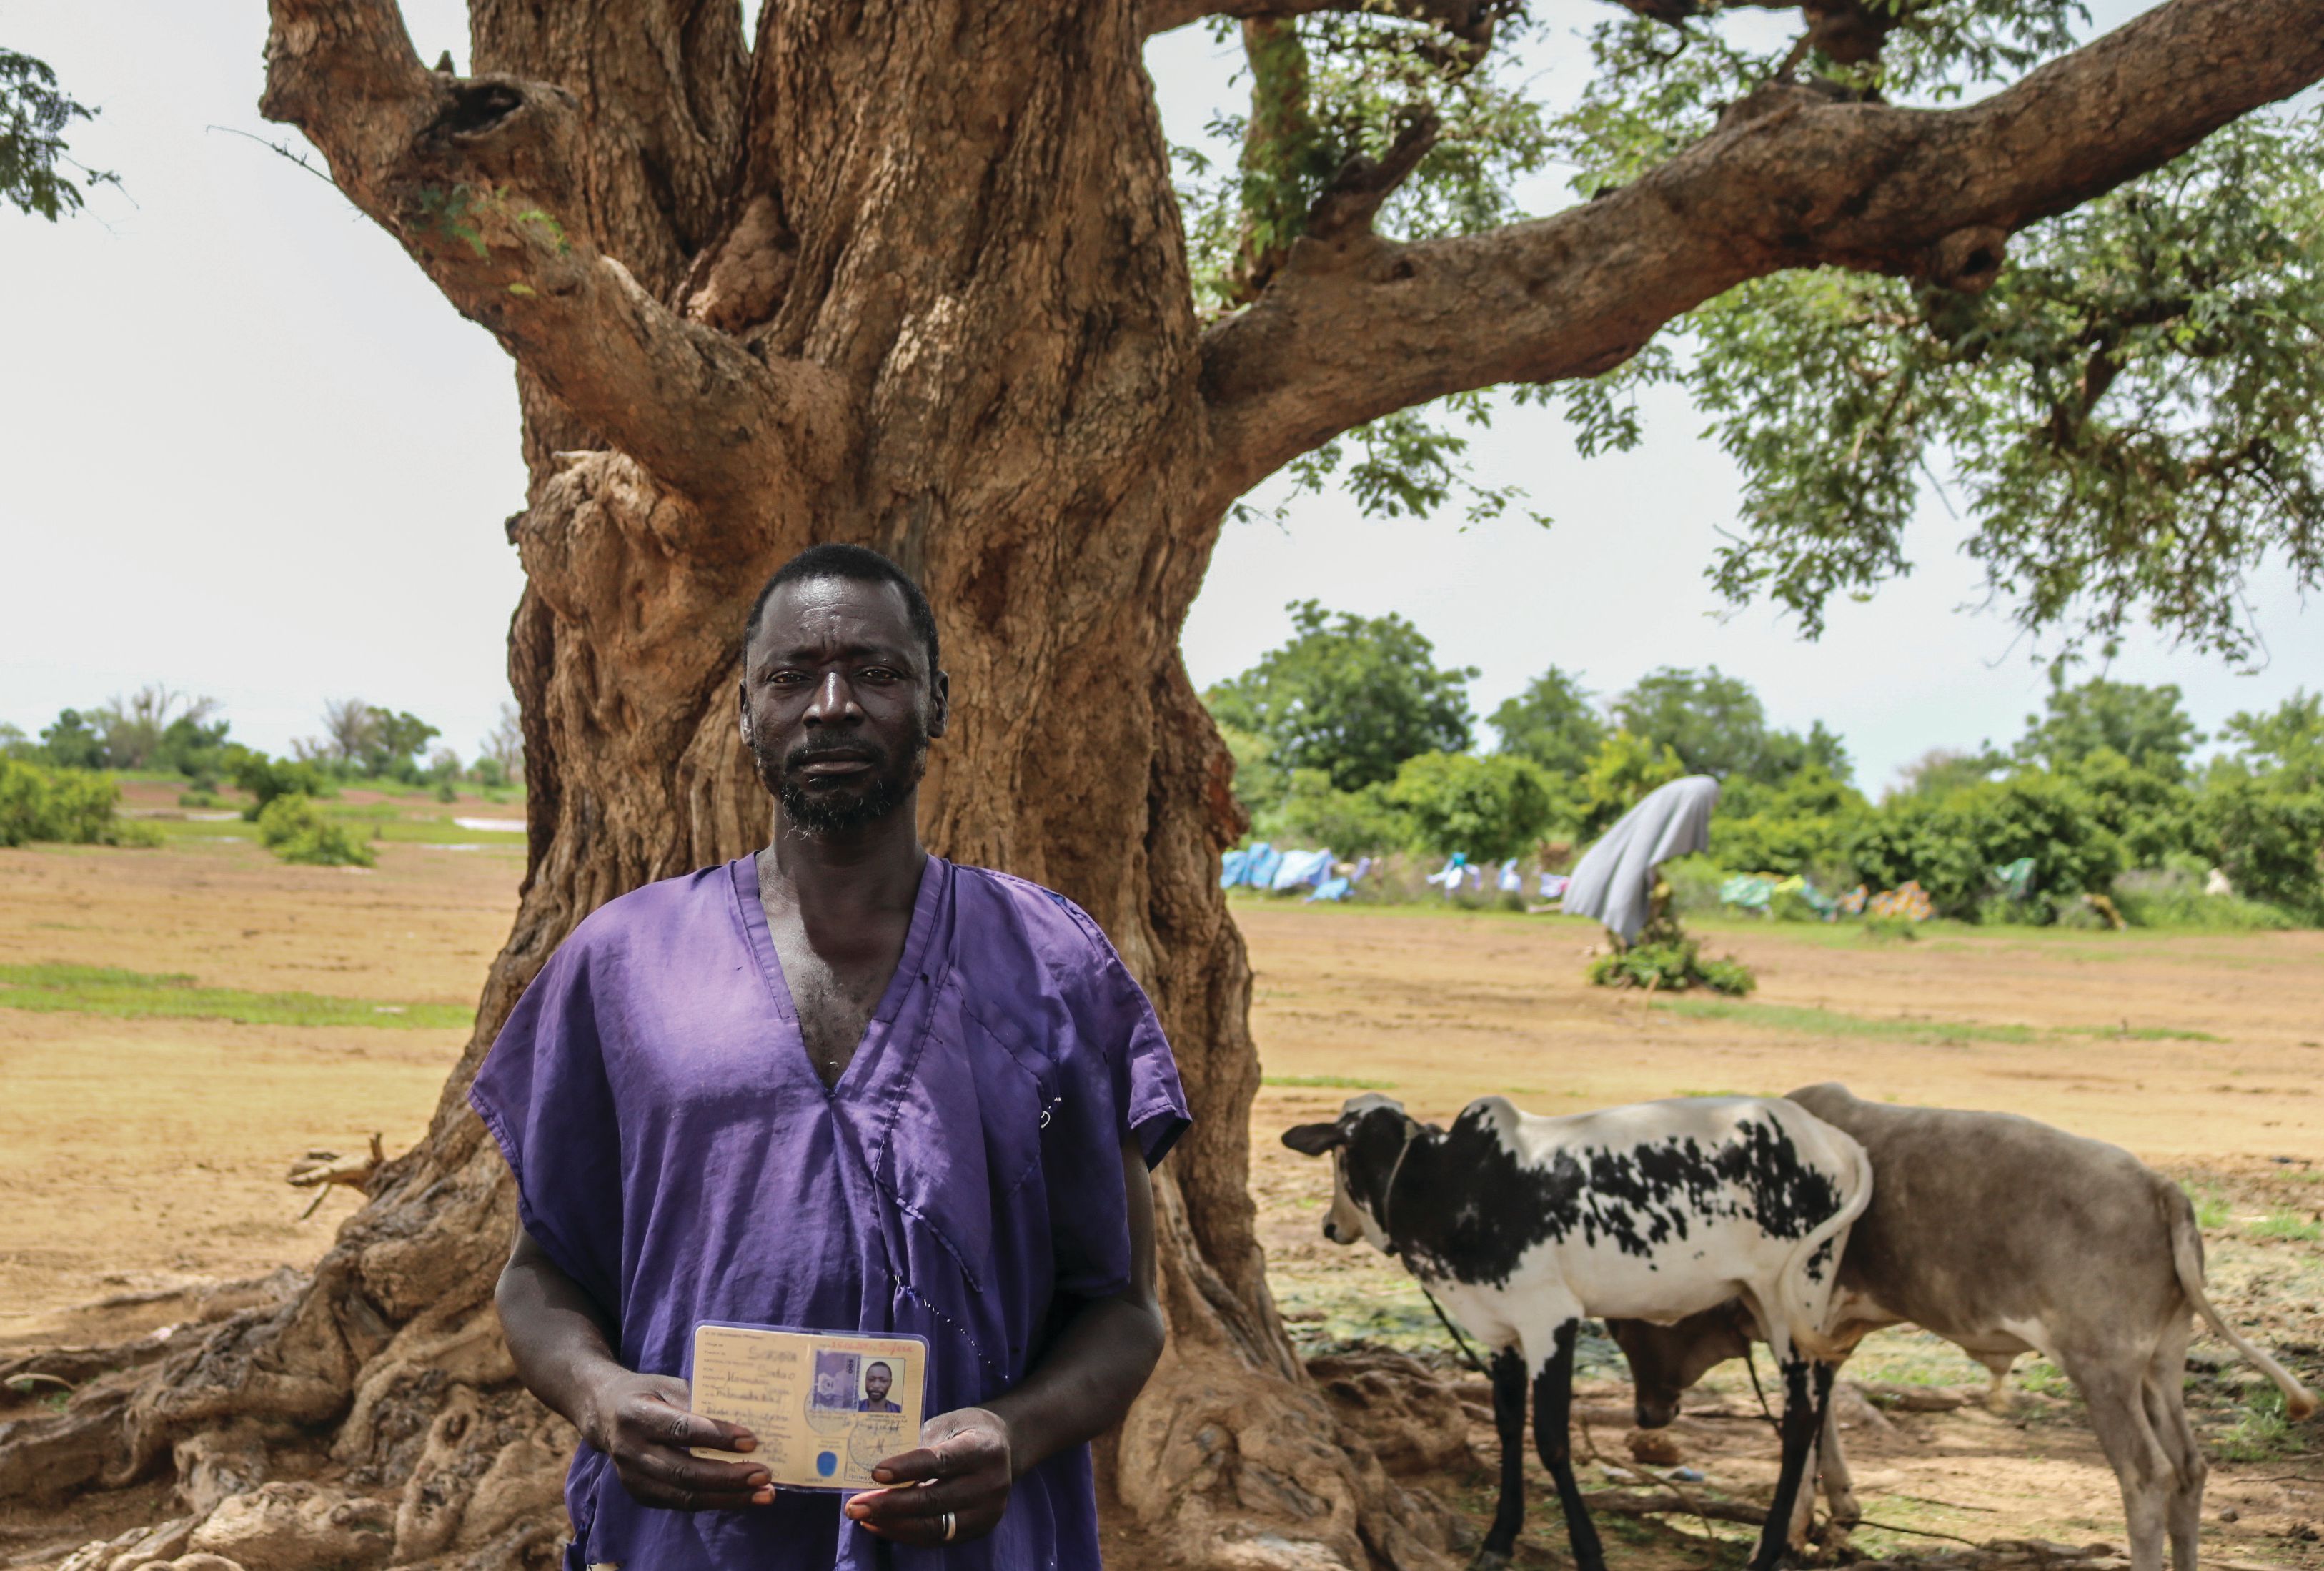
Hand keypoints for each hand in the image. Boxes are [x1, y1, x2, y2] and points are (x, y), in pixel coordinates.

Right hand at [587, 1370, 773, 1510]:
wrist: (604, 1412)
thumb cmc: (647, 1393)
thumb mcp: (669, 1385)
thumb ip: (700, 1400)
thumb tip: (745, 1417)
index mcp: (637, 1415)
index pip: (681, 1430)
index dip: (717, 1436)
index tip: (751, 1440)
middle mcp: (631, 1450)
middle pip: (685, 1471)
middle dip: (728, 1476)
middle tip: (764, 1474)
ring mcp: (632, 1477)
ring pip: (685, 1496)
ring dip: (728, 1497)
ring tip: (763, 1493)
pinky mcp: (640, 1493)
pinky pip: (681, 1503)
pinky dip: (714, 1501)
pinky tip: (741, 1496)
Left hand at [844, 1407, 1013, 1544]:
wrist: (1004, 1448)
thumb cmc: (965, 1431)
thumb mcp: (946, 1425)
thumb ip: (918, 1447)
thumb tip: (876, 1472)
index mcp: (984, 1449)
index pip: (941, 1462)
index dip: (906, 1468)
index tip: (875, 1473)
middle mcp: (991, 1483)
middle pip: (934, 1500)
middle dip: (889, 1505)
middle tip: (855, 1505)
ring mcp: (987, 1512)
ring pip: (933, 1526)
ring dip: (892, 1524)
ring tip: (862, 1516)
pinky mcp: (979, 1530)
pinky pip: (936, 1537)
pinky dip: (905, 1532)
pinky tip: (880, 1524)